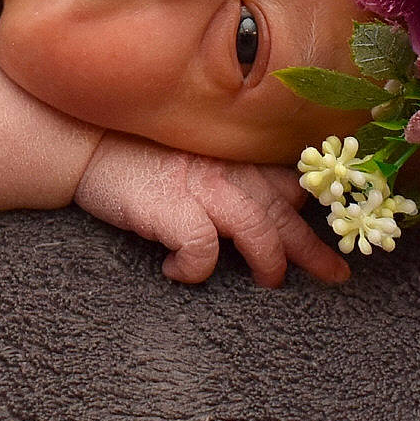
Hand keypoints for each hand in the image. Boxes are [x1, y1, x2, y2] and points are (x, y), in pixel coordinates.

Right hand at [73, 132, 351, 286]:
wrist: (83, 138)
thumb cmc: (134, 148)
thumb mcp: (193, 150)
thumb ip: (227, 167)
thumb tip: (260, 200)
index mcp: (236, 155)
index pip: (291, 180)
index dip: (315, 209)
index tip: (334, 230)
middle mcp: (228, 170)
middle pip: (286, 214)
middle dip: (315, 250)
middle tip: (335, 275)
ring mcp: (203, 189)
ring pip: (261, 235)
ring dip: (269, 265)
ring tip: (265, 282)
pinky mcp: (172, 209)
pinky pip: (203, 251)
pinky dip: (197, 270)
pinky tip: (178, 272)